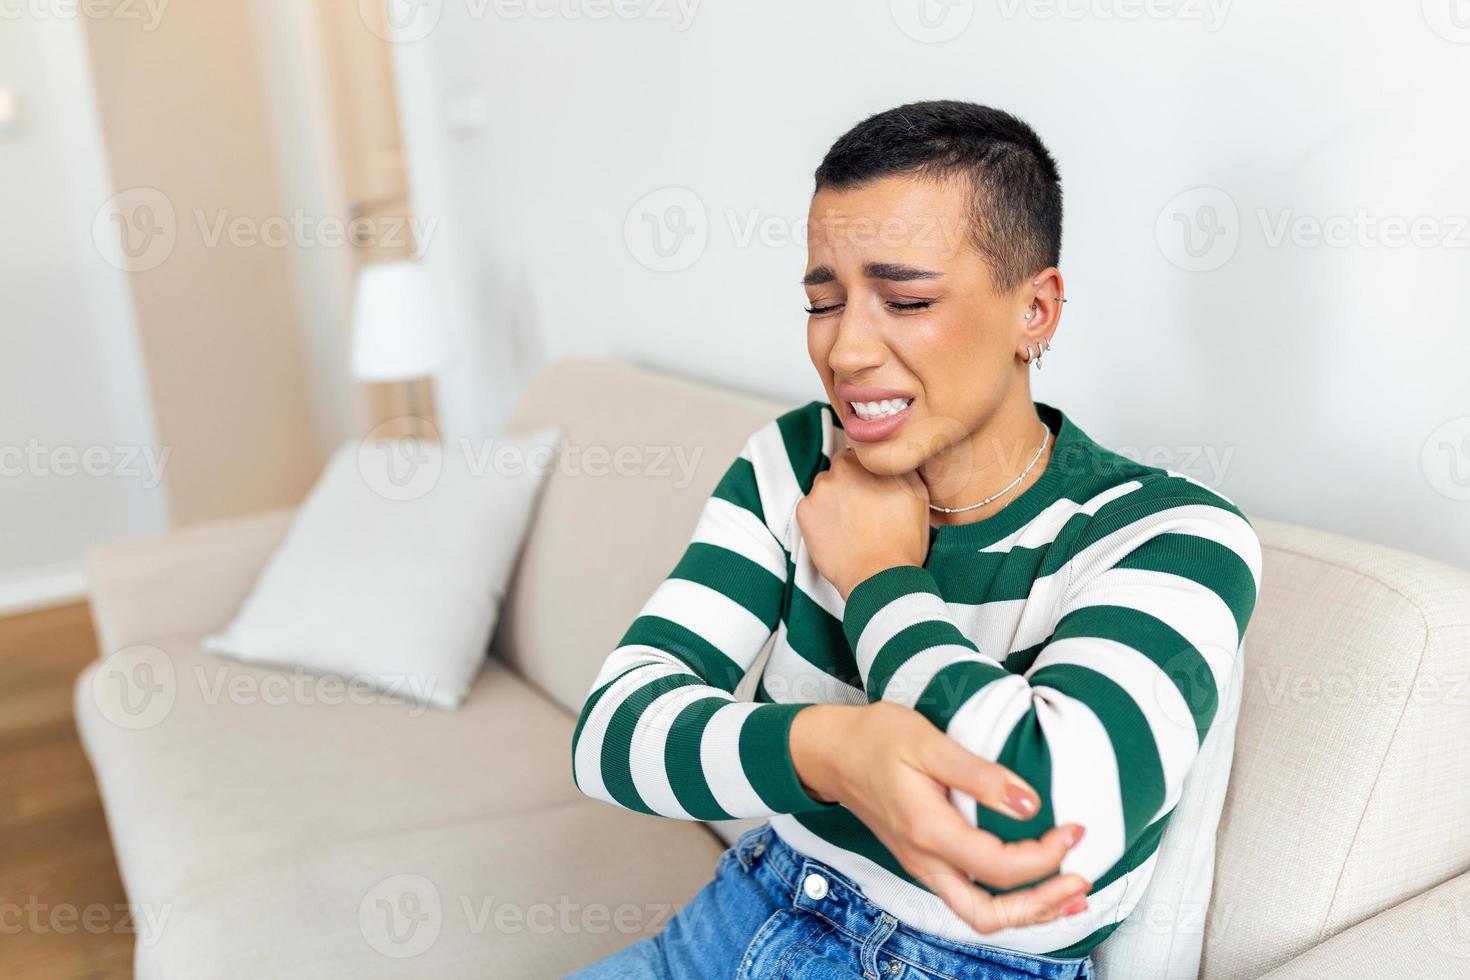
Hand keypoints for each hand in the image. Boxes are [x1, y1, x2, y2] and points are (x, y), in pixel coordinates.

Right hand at [790, 701, 1089, 933]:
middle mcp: (924, 860)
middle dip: (1042, 906)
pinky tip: (1032, 885)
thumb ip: (980, 775)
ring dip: (1028, 911)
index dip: (1046, 856)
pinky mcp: (924, 861)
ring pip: (979, 916)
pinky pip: (969, 899)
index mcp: (927, 830)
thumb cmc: (875, 738)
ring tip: (1069, 895)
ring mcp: (922, 866)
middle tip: (1081, 881)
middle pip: (989, 914)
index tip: (1075, 830)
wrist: (831, 751)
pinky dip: (1007, 900)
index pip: (998, 867)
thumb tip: (1028, 803)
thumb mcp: (928, 742)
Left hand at [796, 447, 931, 598]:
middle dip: (848, 485)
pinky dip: (818, 519)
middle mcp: (842, 468)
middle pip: (840, 469)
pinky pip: (809, 508)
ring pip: (823, 488)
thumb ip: (900, 467)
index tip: (871, 490)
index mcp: (869, 461)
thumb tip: (889, 458)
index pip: (860, 455)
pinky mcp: (804, 510)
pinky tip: (836, 534)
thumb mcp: (917, 494)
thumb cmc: (903, 541)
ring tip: (849, 526)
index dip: (866, 474)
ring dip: (832, 501)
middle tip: (861, 511)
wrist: (880, 577)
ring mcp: (820, 489)